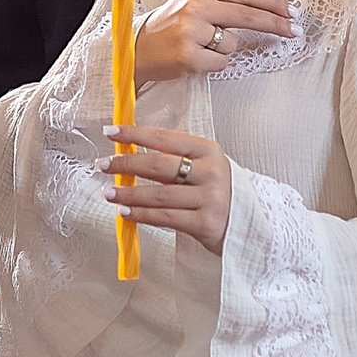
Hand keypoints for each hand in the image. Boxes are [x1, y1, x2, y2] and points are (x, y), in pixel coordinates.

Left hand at [101, 123, 231, 252]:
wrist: (253, 223)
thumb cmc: (222, 191)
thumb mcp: (206, 166)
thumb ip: (176, 158)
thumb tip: (131, 151)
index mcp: (208, 150)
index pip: (164, 138)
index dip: (135, 134)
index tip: (111, 132)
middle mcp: (211, 172)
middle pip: (159, 165)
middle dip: (126, 164)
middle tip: (103, 164)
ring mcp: (209, 199)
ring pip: (159, 194)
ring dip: (128, 194)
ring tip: (108, 193)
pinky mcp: (205, 224)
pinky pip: (165, 217)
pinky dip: (141, 215)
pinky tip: (124, 213)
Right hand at [133, 0, 295, 83]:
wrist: (136, 47)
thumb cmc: (170, 26)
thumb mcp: (195, 3)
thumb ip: (225, 2)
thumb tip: (268, 10)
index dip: (273, 2)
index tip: (291, 11)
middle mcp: (197, 5)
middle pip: (249, 14)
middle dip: (276, 24)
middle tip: (294, 31)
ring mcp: (192, 30)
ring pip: (234, 43)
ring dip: (225, 50)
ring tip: (201, 47)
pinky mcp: (189, 55)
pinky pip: (221, 62)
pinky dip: (213, 64)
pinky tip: (195, 58)